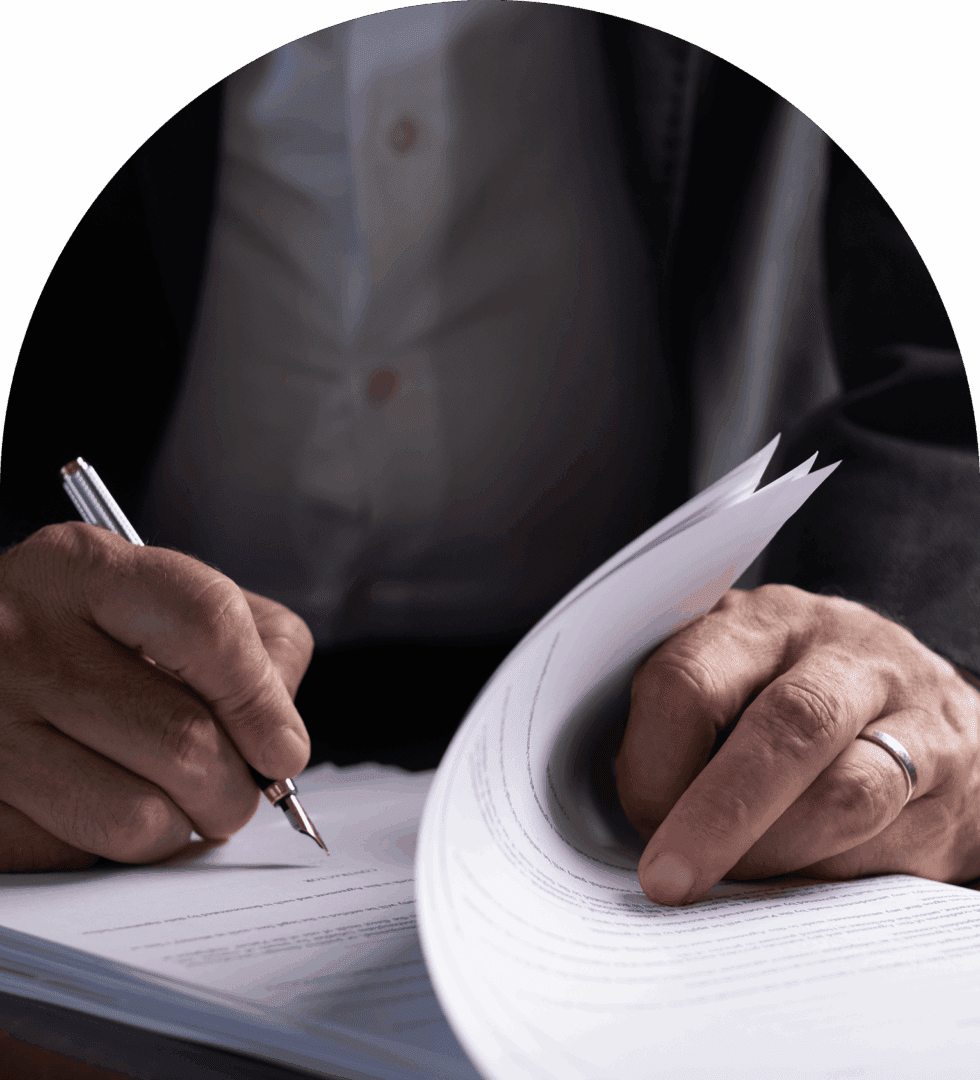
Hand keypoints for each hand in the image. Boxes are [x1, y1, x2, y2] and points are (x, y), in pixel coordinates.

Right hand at [0, 523, 314, 870]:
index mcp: (82, 567)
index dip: (261, 700)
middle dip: (236, 787)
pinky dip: (112, 849)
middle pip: (182, 739)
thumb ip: (249, 645)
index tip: (283, 748)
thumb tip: (279, 742)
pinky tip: (105, 805)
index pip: (208, 624)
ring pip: (135, 817)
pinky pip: (75, 855)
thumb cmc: (82, 630)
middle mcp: (20, 635)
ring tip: (177, 801)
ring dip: (182, 827)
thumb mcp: (159, 597)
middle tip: (237, 790)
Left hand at [615, 584, 979, 904]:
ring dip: (775, 853)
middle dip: (717, 817)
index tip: (641, 815)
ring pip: (847, 794)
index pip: (692, 679)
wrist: (927, 705)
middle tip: (669, 879)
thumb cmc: (798, 697)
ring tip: (738, 879)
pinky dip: (830, 874)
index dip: (655, 761)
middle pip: (783, 727)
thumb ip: (685, 726)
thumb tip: (644, 813)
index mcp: (763, 622)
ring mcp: (915, 714)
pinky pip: (893, 843)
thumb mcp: (733, 679)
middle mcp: (846, 653)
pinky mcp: (959, 785)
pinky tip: (798, 879)